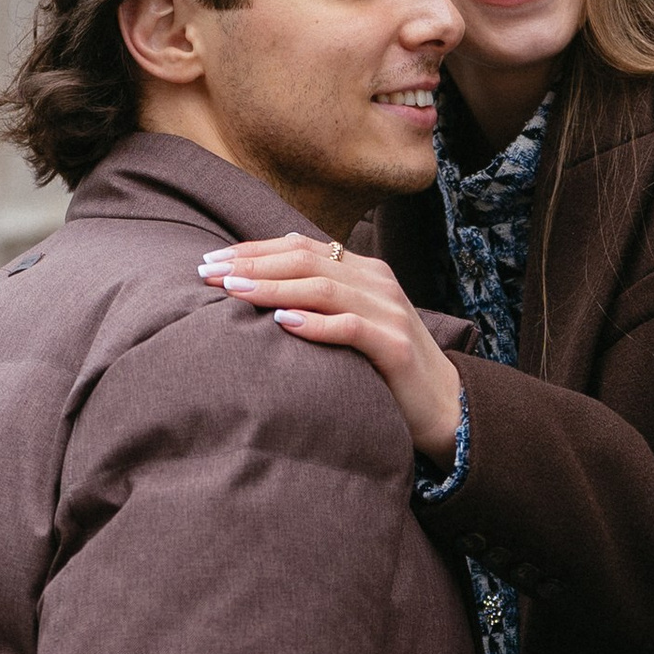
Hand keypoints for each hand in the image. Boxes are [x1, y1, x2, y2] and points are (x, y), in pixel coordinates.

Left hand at [202, 236, 464, 473]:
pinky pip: (351, 327)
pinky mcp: (396, 346)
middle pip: (307, 261)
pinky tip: (283, 323)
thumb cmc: (385, 368)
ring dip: (273, 288)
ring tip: (233, 292)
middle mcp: (377, 283)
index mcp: (364, 271)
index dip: (253, 249)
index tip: (210, 259)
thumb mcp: (352, 323)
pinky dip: (316, 323)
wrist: (445, 406)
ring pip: (324, 288)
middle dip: (252, 264)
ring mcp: (389, 312)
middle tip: (208, 273)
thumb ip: (318, 299)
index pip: (301, 247)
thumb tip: (261, 278)